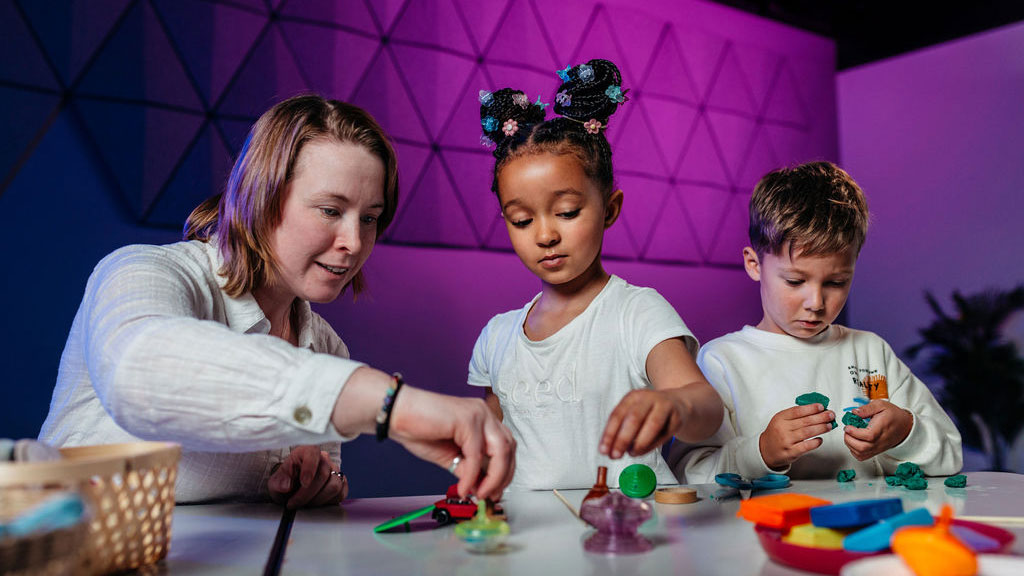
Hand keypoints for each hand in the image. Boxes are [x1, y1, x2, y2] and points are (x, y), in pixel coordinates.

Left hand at [268, 446, 347, 508]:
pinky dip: (328, 502)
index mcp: (306, 452)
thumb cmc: (286, 482)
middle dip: (307, 494)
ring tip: (305, 504)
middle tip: (294, 503)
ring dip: (318, 500)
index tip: (303, 483)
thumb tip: (285, 486)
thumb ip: (279, 481)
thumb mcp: (276, 480)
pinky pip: (340, 494)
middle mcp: (324, 459)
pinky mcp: (341, 483)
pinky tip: (316, 503)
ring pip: (334, 486)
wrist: (292, 490)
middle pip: (323, 475)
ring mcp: (335, 471)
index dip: (309, 468)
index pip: (313, 453)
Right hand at [388, 386, 515, 500]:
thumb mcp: (450, 456)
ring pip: (501, 450)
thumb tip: (481, 487)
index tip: (495, 492)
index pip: (506, 446)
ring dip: (494, 478)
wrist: (396, 414)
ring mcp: (478, 414)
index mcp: (483, 419)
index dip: (505, 472)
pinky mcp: (467, 420)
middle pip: (509, 448)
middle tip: (490, 495)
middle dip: (504, 476)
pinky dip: (471, 476)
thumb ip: (468, 468)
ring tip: (479, 494)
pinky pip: (476, 455)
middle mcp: (484, 413)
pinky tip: (462, 487)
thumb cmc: (419, 430)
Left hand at [599, 389, 681, 458]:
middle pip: (634, 418)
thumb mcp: (633, 414)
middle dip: (623, 439)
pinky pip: (664, 433)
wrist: (677, 404)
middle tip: (615, 455)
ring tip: (632, 453)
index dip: (609, 433)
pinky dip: (652, 445)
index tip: (603, 450)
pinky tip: (643, 450)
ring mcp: (664, 406)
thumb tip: (610, 449)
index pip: (617, 415)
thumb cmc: (649, 412)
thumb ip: (621, 429)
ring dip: (640, 443)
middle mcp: (648, 398)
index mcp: (633, 397)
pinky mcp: (677, 417)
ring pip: (652, 425)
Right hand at [759, 404, 835, 469]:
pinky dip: (815, 442)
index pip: (798, 411)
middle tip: (830, 415)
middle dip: (821, 417)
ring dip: (821, 428)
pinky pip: (806, 446)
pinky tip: (820, 439)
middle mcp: (783, 429)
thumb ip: (794, 414)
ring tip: (829, 425)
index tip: (821, 406)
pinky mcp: (791, 452)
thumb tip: (815, 409)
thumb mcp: (780, 420)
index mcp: (780, 418)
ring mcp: (787, 441)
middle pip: (805, 421)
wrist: (766, 450)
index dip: (811, 408)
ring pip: (807, 432)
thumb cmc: (776, 433)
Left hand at [844, 400, 912, 460]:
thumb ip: (866, 409)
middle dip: (849, 439)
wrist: (904, 426)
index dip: (854, 432)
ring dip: (850, 445)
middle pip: (862, 448)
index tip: (848, 426)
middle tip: (847, 430)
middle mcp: (879, 441)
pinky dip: (854, 451)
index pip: (868, 436)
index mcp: (881, 429)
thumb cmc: (894, 416)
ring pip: (860, 454)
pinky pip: (862, 457)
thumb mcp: (881, 405)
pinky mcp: (875, 451)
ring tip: (849, 435)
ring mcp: (877, 448)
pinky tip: (853, 441)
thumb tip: (854, 412)